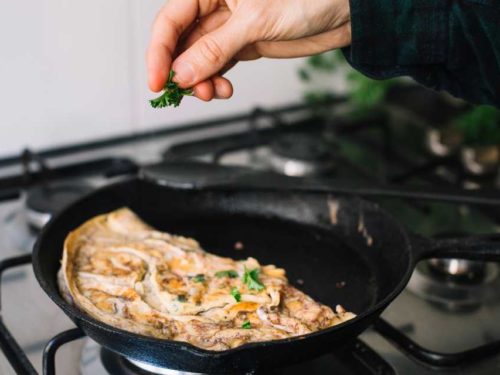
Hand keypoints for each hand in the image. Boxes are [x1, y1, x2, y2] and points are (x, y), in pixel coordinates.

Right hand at [147, 0, 350, 100]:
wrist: (341, 11)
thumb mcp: (255, 21)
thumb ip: (215, 48)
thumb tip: (183, 72)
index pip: (171, 20)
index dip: (159, 52)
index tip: (159, 81)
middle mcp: (215, 5)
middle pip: (181, 43)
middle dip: (182, 71)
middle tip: (189, 92)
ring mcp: (229, 27)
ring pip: (198, 59)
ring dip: (200, 81)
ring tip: (211, 92)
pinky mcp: (242, 44)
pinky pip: (218, 66)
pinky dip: (216, 80)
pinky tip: (222, 88)